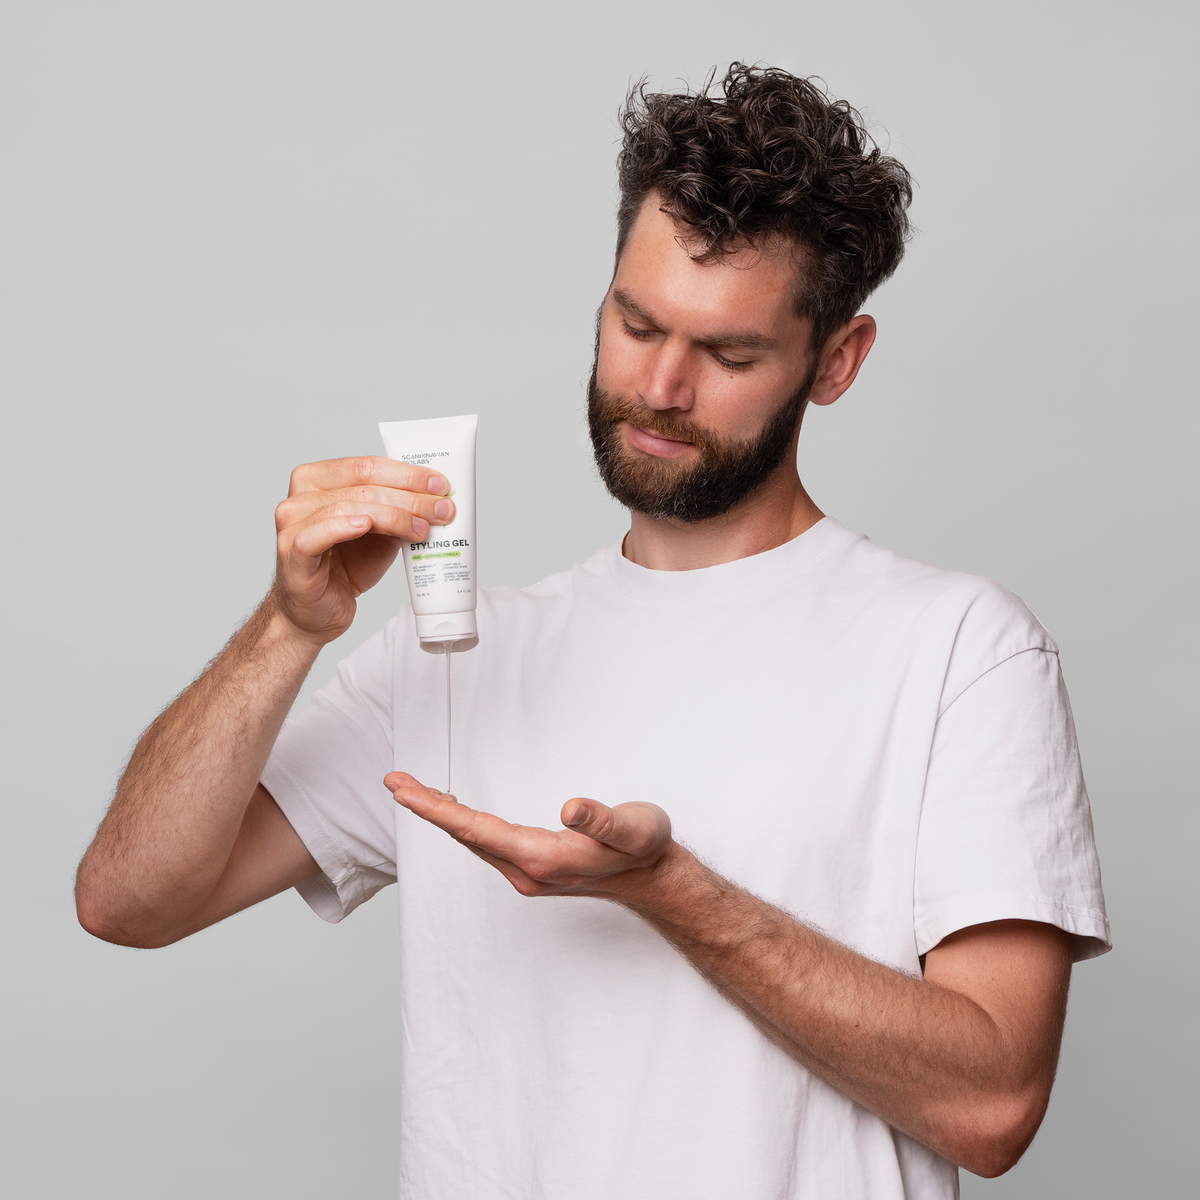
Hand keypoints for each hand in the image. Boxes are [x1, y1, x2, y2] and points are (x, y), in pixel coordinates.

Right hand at [271, 457, 455, 643]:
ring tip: (422, 528)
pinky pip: (317, 534)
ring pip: (347, 506)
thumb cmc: (347, 566)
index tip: (440, 485)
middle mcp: (301, 496)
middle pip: (362, 485)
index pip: (366, 466)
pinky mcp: (292, 553)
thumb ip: (397, 510)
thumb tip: (437, 499)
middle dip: (409, 496)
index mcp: (319, 479)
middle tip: (442, 508)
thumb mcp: (380, 532)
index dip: (407, 474)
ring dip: (392, 515)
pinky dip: (343, 526)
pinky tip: (366, 525)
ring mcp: (292, 523)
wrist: (321, 610)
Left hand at [384, 773, 674, 898]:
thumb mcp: (634, 827)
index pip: (476, 829)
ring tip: (414, 791)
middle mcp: (527, 871)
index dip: (437, 809)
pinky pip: (487, 844)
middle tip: (395, 780)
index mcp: (543, 858)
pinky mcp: (533, 869)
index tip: (404, 791)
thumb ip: (602, 819)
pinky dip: (464, 824)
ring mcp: (528, 874)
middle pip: (466, 836)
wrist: (657, 878)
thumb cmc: (646, 849)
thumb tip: (569, 809)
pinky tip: (458, 811)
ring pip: (474, 841)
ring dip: (443, 816)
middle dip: (427, 808)